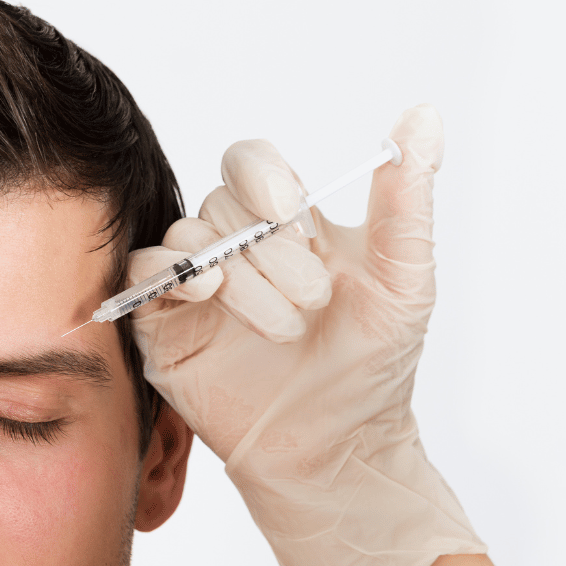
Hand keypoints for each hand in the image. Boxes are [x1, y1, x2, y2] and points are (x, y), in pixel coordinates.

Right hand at [129, 105, 485, 565]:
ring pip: (187, 239)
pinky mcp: (162, 326)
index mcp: (287, 226)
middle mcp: (235, 248)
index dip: (264, 177)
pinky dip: (166, 274)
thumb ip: (405, 200)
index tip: (292, 211)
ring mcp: (196, 287)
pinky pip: (142, 276)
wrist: (334, 450)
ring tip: (282, 327)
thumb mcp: (404, 281)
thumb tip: (423, 116)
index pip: (251, 165)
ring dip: (237, 275)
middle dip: (268, 249)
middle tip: (312, 301)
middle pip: (222, 204)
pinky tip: (207, 291)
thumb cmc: (371, 369)